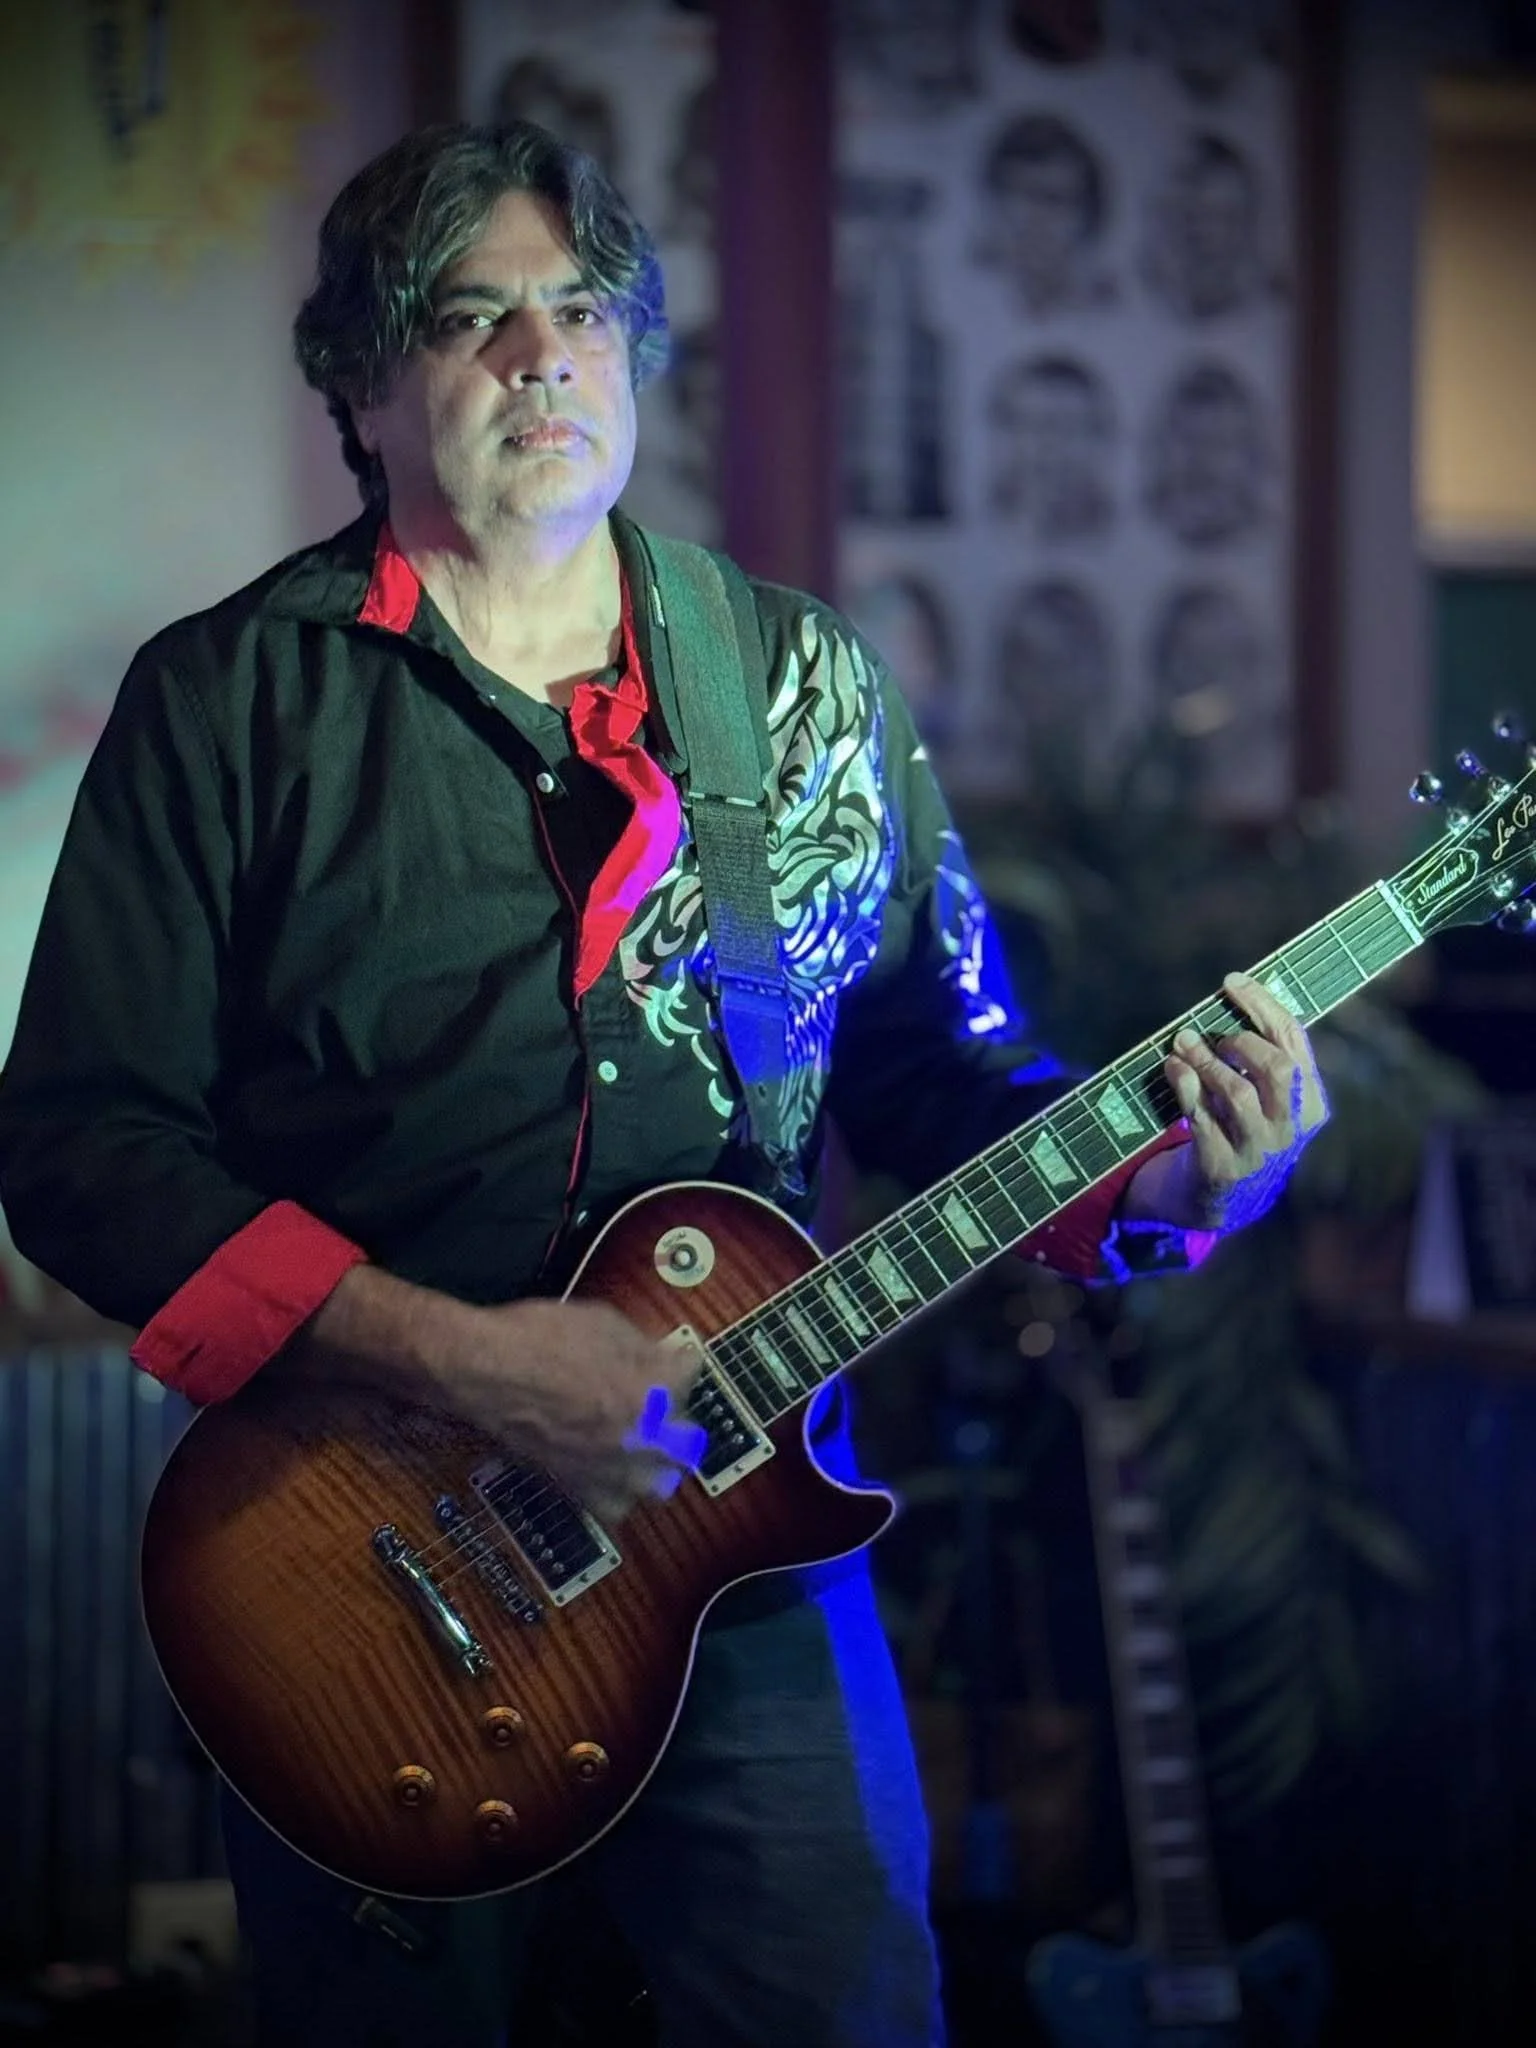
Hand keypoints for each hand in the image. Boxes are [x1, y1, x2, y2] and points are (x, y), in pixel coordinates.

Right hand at [461, 1297, 706, 1525]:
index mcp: (654, 1389)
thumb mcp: (603, 1321)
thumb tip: (659, 1357)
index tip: (673, 1356)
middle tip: (658, 1398)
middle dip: (676, 1414)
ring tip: (641, 1442)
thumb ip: (642, 1346)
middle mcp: (640, 1436)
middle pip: (686, 1437)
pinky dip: (618, 1492)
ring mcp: (609, 1468)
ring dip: (655, 1461)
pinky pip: (614, 1507)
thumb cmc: (537, 1337)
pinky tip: (609, 1469)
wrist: (483, 1370)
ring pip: (657, 1483)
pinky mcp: (576, 1486)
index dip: (680, 1359)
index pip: (692, 1372)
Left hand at [1152, 971, 1329, 1233]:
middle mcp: (1291, 1129)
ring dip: (1204, 1060)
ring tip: (1181, 1043)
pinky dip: (1186, 1088)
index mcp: (1309, 1101)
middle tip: (1212, 1034)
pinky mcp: (1223, 1170)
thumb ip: (1255, 1054)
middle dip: (1239, 1040)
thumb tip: (1235, 991)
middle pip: (1276, 1068)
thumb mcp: (1259, 1096)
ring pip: (1237, 1093)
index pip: (1293, 1041)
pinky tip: (1173, 1069)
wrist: (1220, 1199)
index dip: (1262, 1004)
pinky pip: (1204, 1121)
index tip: (1231, 980)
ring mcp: (1259, 1153)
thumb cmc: (1237, 1128)